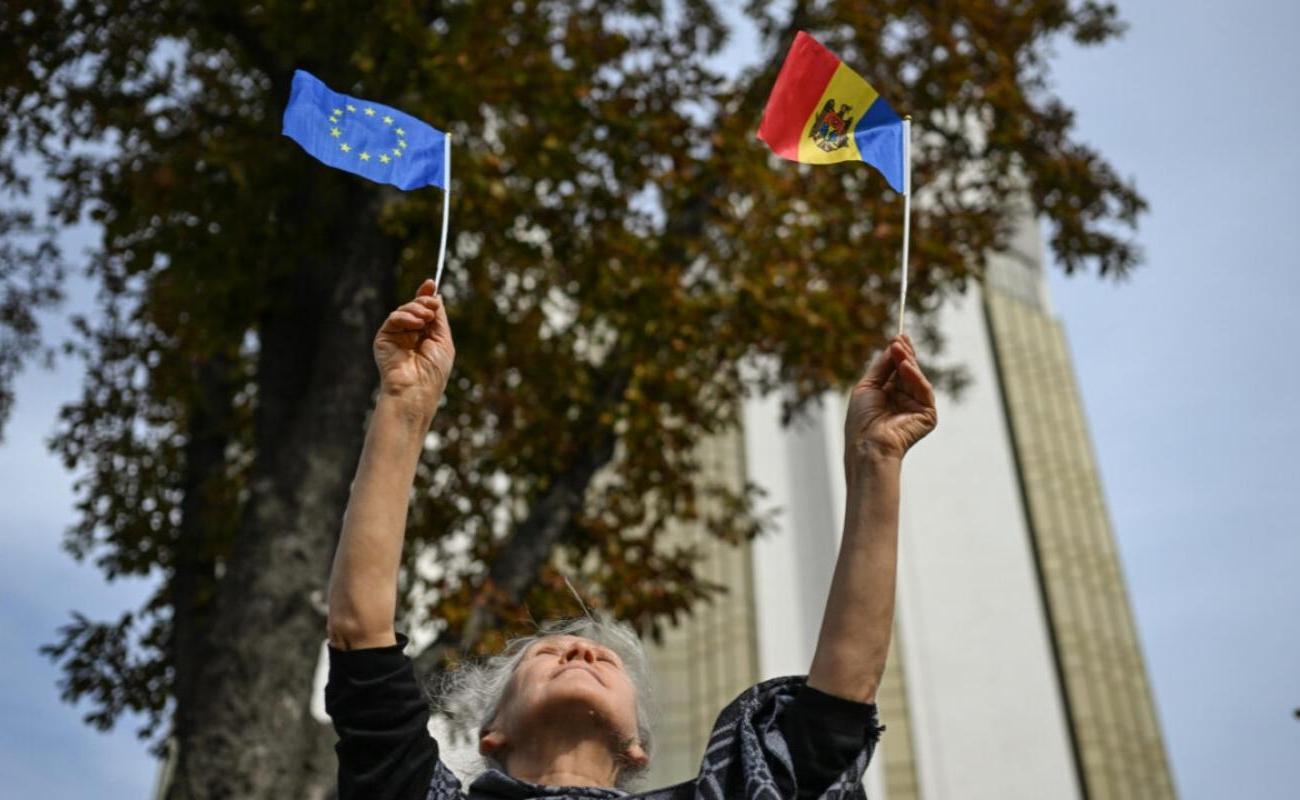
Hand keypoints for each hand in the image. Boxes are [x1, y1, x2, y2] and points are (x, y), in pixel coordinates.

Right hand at [373, 278, 454, 415]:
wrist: (416, 389)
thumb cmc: (433, 371)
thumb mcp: (443, 340)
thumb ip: (439, 319)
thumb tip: (436, 296)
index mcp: (425, 336)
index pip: (424, 311)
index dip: (427, 296)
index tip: (431, 282)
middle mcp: (410, 335)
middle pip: (414, 307)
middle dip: (424, 301)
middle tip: (432, 306)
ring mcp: (396, 336)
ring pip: (404, 310)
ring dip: (417, 309)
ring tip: (426, 319)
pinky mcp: (384, 338)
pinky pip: (394, 318)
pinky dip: (405, 316)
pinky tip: (416, 324)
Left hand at [844, 334, 936, 465]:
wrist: (867, 444)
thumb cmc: (862, 420)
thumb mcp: (867, 387)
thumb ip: (881, 367)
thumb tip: (893, 345)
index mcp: (889, 394)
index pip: (898, 369)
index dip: (899, 353)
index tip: (898, 335)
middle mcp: (904, 399)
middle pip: (909, 370)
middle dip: (904, 354)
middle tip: (898, 339)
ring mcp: (917, 407)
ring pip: (916, 378)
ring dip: (908, 361)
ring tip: (899, 348)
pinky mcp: (928, 415)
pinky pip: (923, 390)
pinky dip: (915, 377)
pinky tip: (906, 366)